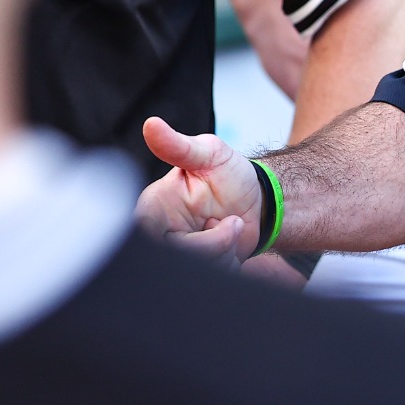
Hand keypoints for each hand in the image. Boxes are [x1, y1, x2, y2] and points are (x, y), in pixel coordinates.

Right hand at [135, 117, 260, 265]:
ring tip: (232, 228)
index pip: (146, 233)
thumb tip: (152, 124)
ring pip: (194, 271)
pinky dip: (230, 266)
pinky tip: (233, 246)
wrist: (258, 200)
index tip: (216, 220)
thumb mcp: (209, 153)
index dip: (183, 238)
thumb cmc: (228, 173)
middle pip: (174, 259)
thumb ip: (179, 145)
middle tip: (233, 222)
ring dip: (225, 253)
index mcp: (153, 208)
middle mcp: (160, 235)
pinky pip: (210, 279)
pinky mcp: (197, 270)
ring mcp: (177, 254)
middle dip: (213, 246)